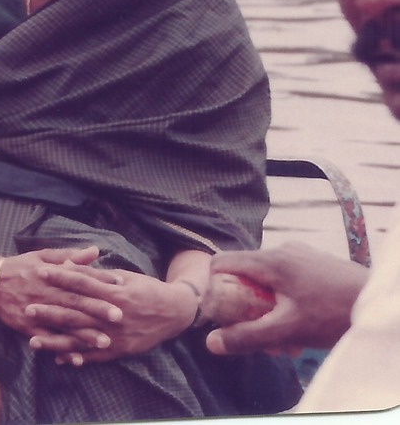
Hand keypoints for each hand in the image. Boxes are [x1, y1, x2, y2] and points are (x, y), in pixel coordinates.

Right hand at [0, 247, 118, 341]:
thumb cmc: (20, 267)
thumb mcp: (43, 256)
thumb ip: (70, 256)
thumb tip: (95, 251)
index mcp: (51, 274)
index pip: (79, 277)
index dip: (100, 280)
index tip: (120, 284)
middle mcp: (45, 292)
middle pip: (74, 301)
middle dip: (97, 309)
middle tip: (119, 316)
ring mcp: (36, 311)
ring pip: (63, 323)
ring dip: (84, 333)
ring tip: (105, 342)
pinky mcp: (28, 327)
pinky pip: (47, 340)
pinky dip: (61, 349)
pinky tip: (77, 358)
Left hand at [28, 265, 194, 364]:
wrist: (175, 312)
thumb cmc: (146, 288)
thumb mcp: (124, 276)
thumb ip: (97, 274)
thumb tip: (71, 264)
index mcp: (115, 291)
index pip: (82, 282)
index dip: (60, 276)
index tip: (39, 272)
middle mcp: (114, 314)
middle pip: (77, 312)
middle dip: (50, 312)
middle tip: (27, 309)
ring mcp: (117, 335)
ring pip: (81, 338)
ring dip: (56, 341)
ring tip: (33, 341)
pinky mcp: (122, 349)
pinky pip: (96, 356)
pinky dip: (77, 358)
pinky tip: (59, 359)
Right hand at [205, 243, 365, 355]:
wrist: (382, 305)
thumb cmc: (335, 315)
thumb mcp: (287, 330)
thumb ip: (247, 336)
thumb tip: (211, 342)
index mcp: (270, 261)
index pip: (221, 263)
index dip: (213, 289)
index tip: (223, 314)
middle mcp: (283, 251)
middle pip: (246, 276)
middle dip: (247, 308)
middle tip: (262, 337)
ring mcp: (302, 256)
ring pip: (269, 282)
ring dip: (269, 310)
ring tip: (288, 339)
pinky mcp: (317, 264)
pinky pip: (288, 281)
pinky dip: (287, 303)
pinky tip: (304, 326)